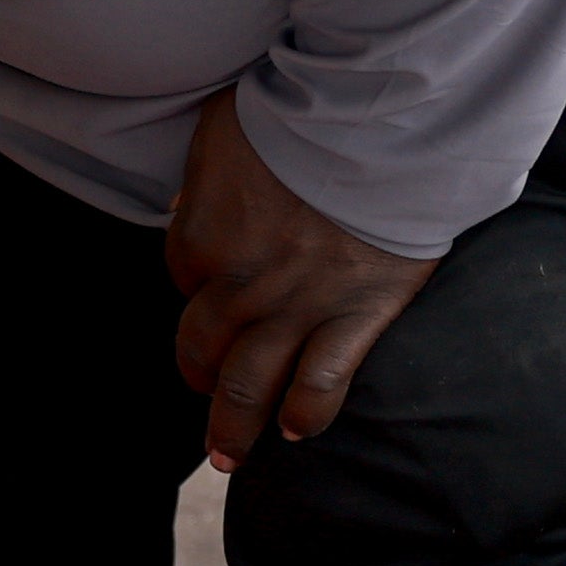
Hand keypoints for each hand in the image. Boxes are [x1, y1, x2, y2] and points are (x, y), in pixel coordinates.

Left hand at [169, 90, 435, 471]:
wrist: (382, 120)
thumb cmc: (302, 110)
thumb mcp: (224, 126)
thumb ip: (204, 175)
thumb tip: (186, 203)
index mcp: (202, 235)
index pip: (183, 280)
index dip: (197, 288)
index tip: (212, 291)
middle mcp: (241, 283)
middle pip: (204, 348)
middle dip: (199, 376)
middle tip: (205, 392)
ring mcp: (298, 307)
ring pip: (251, 384)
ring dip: (234, 425)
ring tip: (229, 455)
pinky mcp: (357, 316)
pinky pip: (323, 382)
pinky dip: (307, 411)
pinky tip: (298, 429)